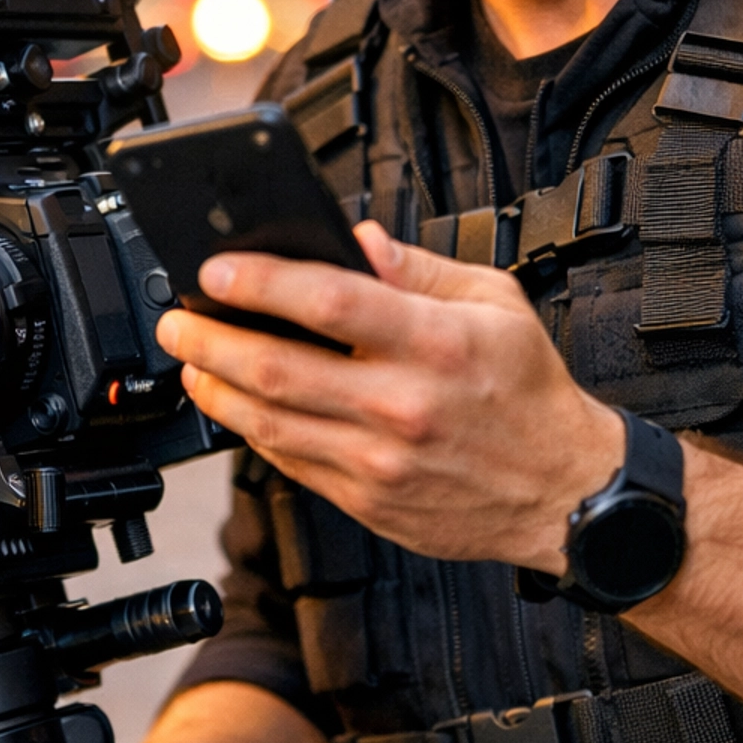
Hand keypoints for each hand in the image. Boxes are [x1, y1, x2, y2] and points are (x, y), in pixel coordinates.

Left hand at [155, 221, 623, 572]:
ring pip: (271, 424)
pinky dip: (254, 431)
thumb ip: (417, 270)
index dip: (262, 282)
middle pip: (280, 370)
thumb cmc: (530, 392)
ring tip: (192, 361)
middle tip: (179, 320)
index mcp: (436, 343)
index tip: (216, 270)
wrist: (564, 491)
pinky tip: (237, 404)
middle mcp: (403, 405)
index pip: (330, 303)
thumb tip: (354, 241)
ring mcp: (381, 461)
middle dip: (211, 340)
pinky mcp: (369, 502)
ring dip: (218, 389)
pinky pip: (292, 463)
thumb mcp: (495, 303)